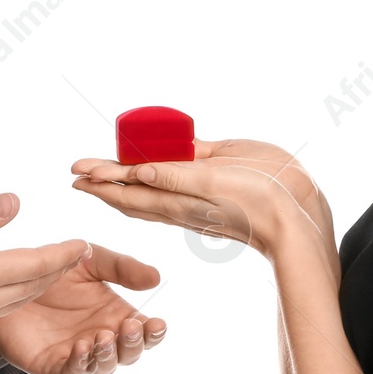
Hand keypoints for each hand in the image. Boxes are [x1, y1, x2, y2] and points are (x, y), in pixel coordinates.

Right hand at [0, 193, 88, 351]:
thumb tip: (10, 204)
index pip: (34, 263)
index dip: (62, 253)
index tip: (81, 244)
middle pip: (34, 286)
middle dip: (60, 269)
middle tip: (79, 255)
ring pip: (20, 301)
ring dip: (43, 284)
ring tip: (56, 269)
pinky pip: (1, 312)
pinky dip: (20, 297)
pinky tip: (17, 289)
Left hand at [0, 243, 165, 373]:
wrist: (11, 280)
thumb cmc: (55, 273)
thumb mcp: (91, 261)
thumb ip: (121, 267)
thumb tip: (155, 278)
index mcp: (115, 315)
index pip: (143, 331)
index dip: (154, 332)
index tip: (158, 324)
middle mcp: (101, 338)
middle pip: (127, 353)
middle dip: (132, 344)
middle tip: (130, 327)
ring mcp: (78, 353)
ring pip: (102, 367)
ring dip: (107, 356)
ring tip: (103, 338)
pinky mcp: (52, 364)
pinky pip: (70, 372)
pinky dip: (79, 364)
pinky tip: (81, 348)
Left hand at [70, 139, 334, 267]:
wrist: (297, 213)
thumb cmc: (259, 199)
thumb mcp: (214, 182)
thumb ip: (175, 176)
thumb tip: (135, 172)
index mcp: (175, 200)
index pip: (126, 190)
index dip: (100, 181)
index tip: (75, 173)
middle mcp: (181, 197)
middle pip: (132, 190)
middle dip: (103, 181)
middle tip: (77, 172)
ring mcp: (197, 189)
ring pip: (151, 183)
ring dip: (125, 175)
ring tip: (104, 169)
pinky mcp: (215, 178)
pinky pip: (176, 171)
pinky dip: (156, 166)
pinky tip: (153, 159)